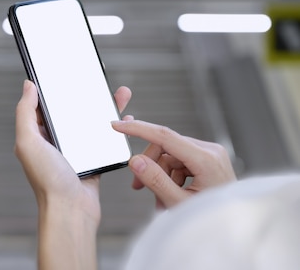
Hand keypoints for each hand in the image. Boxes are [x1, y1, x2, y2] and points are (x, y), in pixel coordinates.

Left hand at [15, 80, 131, 220]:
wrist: (71, 211)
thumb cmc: (47, 180)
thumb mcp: (28, 142)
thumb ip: (25, 112)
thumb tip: (27, 86)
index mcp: (36, 135)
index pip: (43, 106)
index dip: (52, 89)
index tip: (64, 72)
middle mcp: (53, 142)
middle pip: (70, 111)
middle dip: (83, 95)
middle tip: (97, 79)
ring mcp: (73, 151)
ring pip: (89, 123)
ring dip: (103, 108)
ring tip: (117, 94)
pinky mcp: (91, 159)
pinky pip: (103, 139)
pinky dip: (113, 128)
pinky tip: (124, 118)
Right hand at [111, 120, 236, 208]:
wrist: (233, 226)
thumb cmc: (211, 218)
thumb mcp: (178, 202)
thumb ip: (155, 180)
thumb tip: (135, 161)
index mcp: (206, 159)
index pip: (165, 136)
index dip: (138, 129)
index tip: (118, 126)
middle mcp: (211, 151)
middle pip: (165, 147)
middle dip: (150, 166)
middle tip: (138, 186)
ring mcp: (211, 154)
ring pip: (170, 155)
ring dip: (160, 175)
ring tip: (160, 199)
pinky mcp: (208, 160)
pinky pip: (179, 161)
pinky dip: (170, 177)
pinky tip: (170, 194)